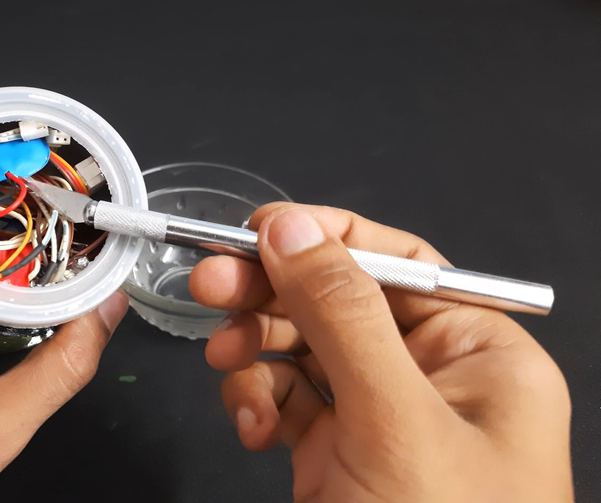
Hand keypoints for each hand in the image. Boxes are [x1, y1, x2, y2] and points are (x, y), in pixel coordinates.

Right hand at [190, 203, 571, 501]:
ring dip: (256, 354)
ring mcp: (381, 420)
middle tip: (205, 285)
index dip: (323, 239)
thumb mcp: (394, 419)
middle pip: (337, 304)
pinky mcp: (338, 456)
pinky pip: (288, 402)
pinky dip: (259, 404)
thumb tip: (292, 228)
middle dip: (270, 296)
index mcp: (480, 355)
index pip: (397, 265)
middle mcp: (433, 380)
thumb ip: (341, 315)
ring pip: (302, 352)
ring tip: (226, 368)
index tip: (253, 231)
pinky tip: (251, 427)